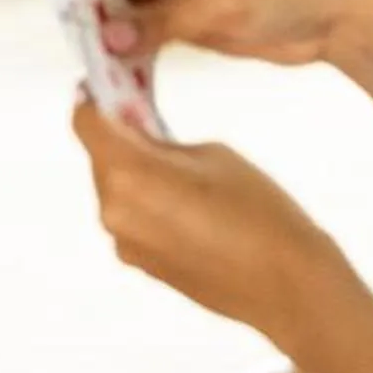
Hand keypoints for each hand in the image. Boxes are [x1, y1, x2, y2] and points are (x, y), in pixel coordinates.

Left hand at [71, 96, 346, 338]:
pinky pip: (131, 218)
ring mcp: (125, 243)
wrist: (286, 285)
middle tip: (149, 116)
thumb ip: (165, 141)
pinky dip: (145, 201)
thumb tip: (141, 137)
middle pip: (99, 157)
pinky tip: (184, 201)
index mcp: (130, 174)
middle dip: (120, 135)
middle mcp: (115, 211)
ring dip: (133, 171)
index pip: (85, 122)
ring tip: (176, 163)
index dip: (95, 99)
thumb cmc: (260, 215)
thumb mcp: (212, 154)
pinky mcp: (140, 264)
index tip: (109, 87)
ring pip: (115, 189)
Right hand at [78, 0, 370, 68]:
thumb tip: (108, 38)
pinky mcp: (195, 11)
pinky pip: (153, 27)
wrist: (341, 16)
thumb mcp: (217, 3)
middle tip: (91, 55)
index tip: (82, 28)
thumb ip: (158, 20)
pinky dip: (142, 47)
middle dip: (106, 16)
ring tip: (106, 69)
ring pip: (133, 7)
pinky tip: (129, 71)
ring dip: (122, 36)